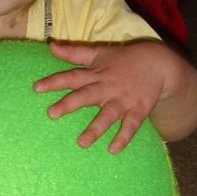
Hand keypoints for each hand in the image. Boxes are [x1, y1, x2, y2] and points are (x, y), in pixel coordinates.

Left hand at [34, 40, 167, 152]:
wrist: (159, 63)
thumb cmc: (124, 59)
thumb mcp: (98, 53)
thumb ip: (74, 52)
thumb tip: (50, 45)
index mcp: (96, 74)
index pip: (72, 77)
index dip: (54, 82)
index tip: (37, 88)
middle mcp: (107, 87)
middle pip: (86, 96)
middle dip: (69, 104)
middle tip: (51, 114)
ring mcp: (123, 100)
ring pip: (108, 115)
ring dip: (95, 129)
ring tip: (82, 143)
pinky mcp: (138, 110)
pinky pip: (131, 126)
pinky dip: (123, 137)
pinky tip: (113, 150)